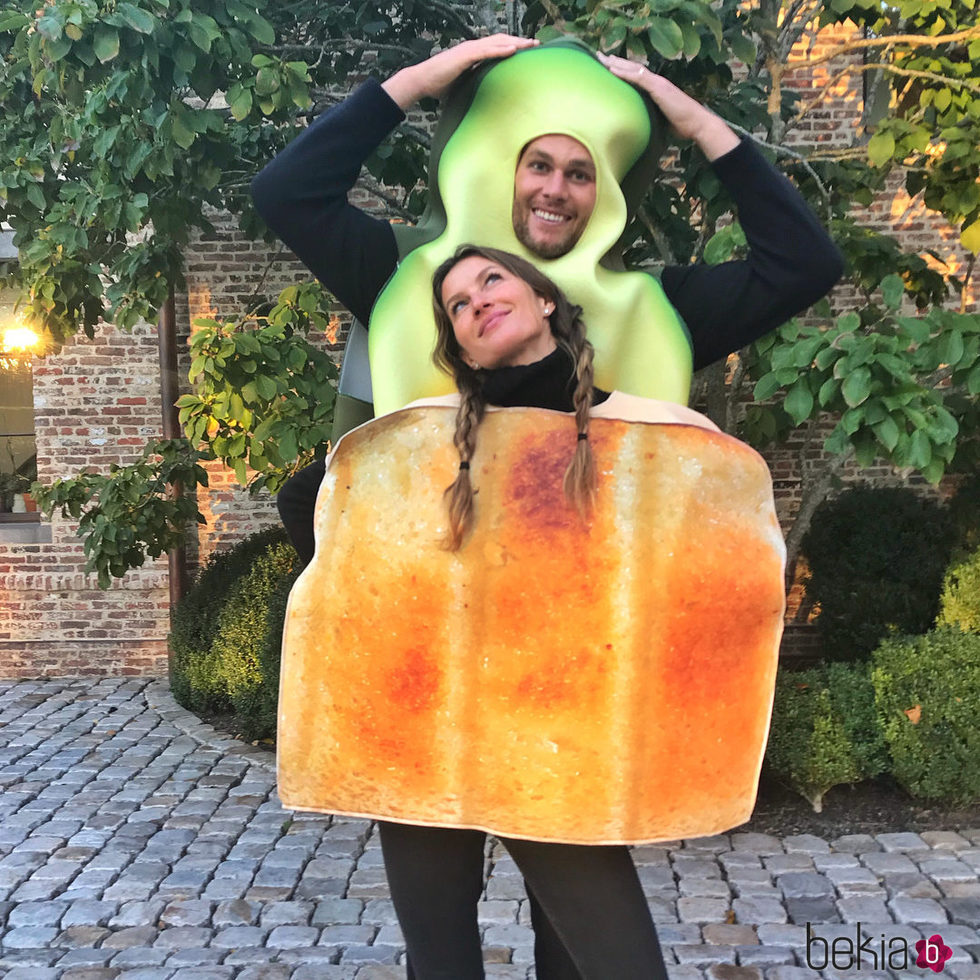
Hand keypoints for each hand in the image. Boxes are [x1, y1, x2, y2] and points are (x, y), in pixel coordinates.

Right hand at [383, 34, 538, 109]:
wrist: (421, 82)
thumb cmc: (439, 85)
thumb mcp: (462, 85)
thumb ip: (474, 85)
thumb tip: (484, 99)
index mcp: (473, 54)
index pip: (497, 47)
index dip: (513, 47)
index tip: (528, 50)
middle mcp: (472, 48)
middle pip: (501, 41)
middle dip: (519, 41)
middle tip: (536, 44)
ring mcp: (468, 50)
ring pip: (496, 43)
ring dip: (514, 42)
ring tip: (530, 44)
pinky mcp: (464, 56)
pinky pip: (486, 51)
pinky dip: (500, 49)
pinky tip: (513, 49)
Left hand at [597, 53, 738, 160]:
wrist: (696, 123)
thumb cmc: (681, 125)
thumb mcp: (661, 119)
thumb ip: (651, 116)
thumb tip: (639, 126)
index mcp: (657, 89)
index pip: (637, 75)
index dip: (623, 70)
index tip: (609, 67)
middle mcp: (656, 82)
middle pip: (633, 68)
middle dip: (616, 62)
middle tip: (600, 56)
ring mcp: (658, 83)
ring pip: (634, 69)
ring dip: (617, 63)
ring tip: (602, 58)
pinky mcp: (658, 88)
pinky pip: (638, 77)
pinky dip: (625, 72)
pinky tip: (612, 68)